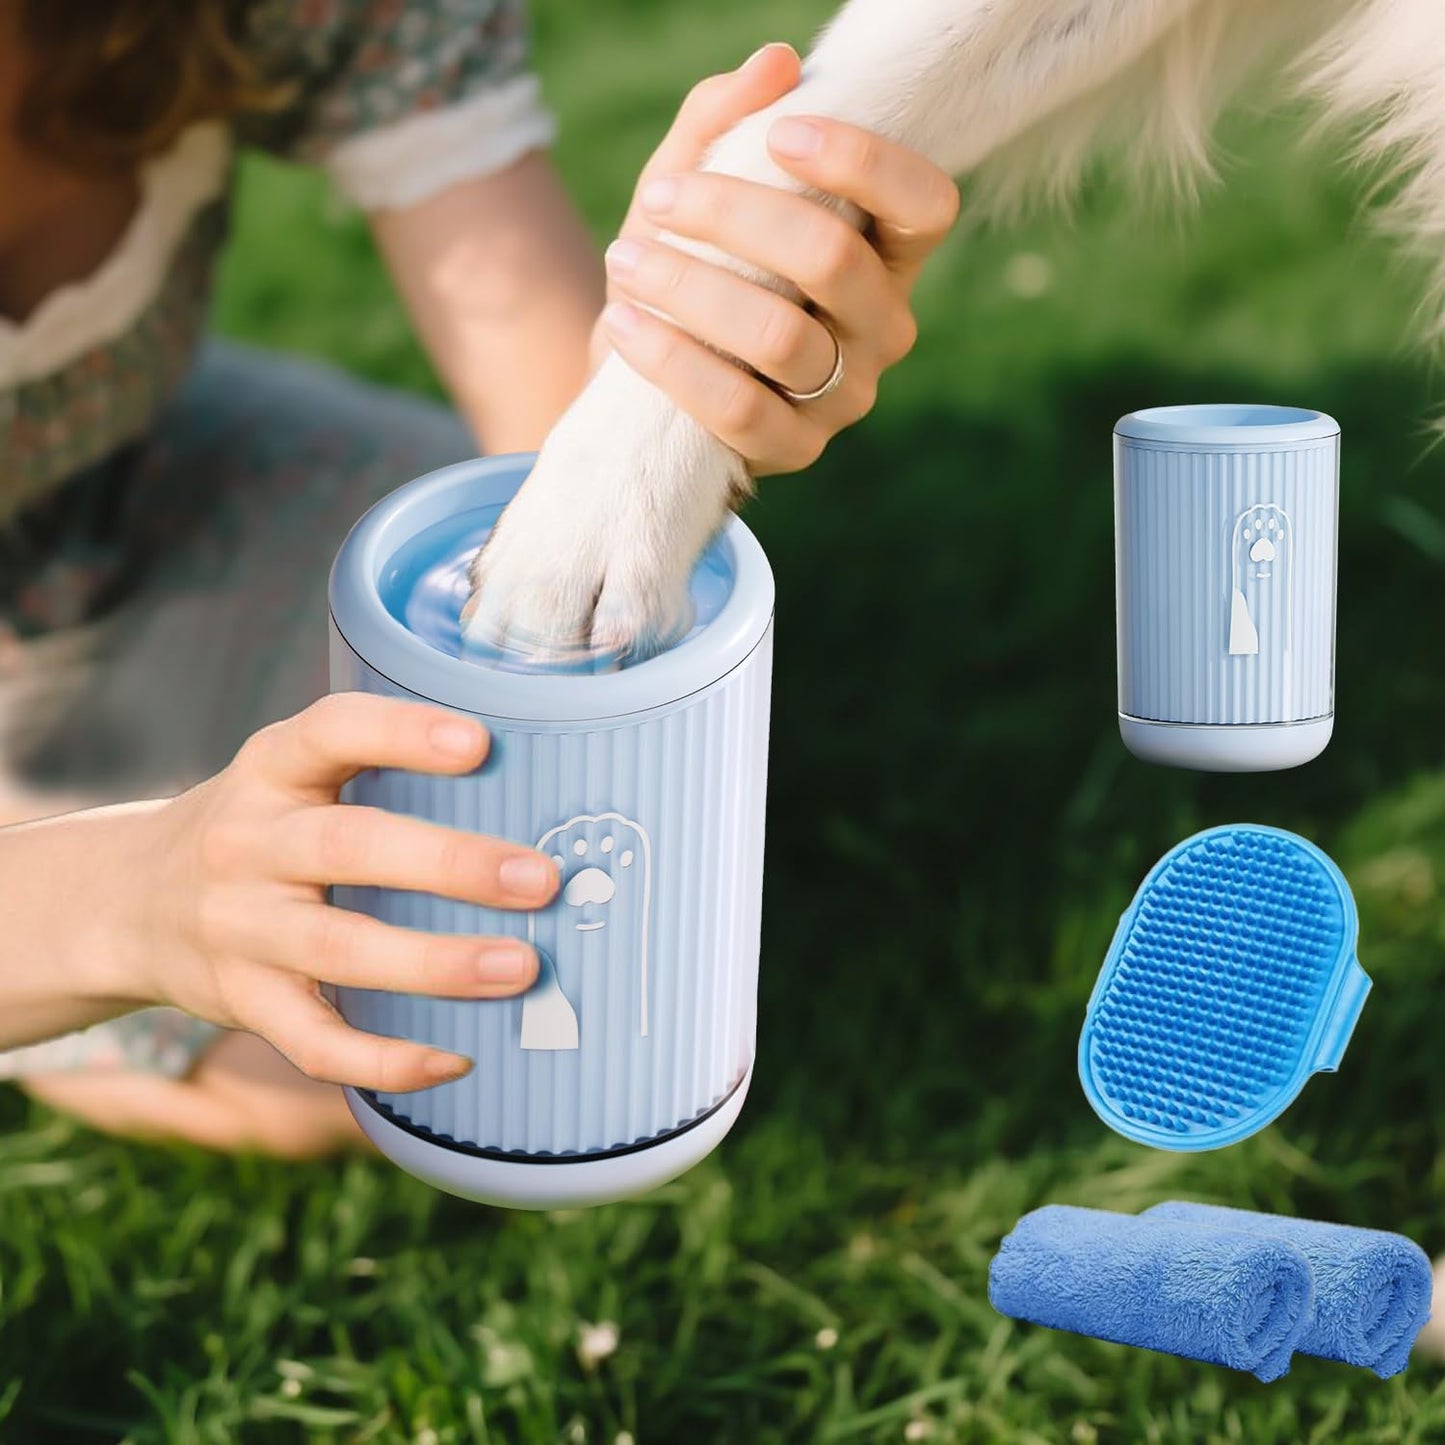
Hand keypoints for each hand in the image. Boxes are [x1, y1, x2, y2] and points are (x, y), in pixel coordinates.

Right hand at [121, 694, 558, 1092]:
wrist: (125, 901)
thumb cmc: (261, 829)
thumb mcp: (291, 776)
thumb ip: (377, 773)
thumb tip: (533, 786)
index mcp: (270, 769)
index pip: (330, 732)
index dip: (401, 734)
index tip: (479, 743)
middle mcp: (246, 843)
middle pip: (348, 847)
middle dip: (450, 864)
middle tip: (540, 879)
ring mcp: (238, 928)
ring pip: (338, 948)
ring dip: (435, 963)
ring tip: (521, 967)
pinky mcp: (240, 1003)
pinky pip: (313, 1043)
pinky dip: (386, 1061)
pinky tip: (456, 1060)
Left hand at [592, 42, 959, 473]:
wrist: (647, 375)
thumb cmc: (692, 266)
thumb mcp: (695, 186)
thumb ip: (724, 122)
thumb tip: (775, 64)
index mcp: (885, 254)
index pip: (925, 204)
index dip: (865, 162)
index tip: (780, 134)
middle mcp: (883, 328)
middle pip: (834, 260)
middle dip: (735, 217)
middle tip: (661, 200)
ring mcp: (845, 395)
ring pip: (780, 336)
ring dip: (692, 288)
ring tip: (627, 260)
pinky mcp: (794, 448)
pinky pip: (739, 407)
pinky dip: (673, 360)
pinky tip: (625, 322)